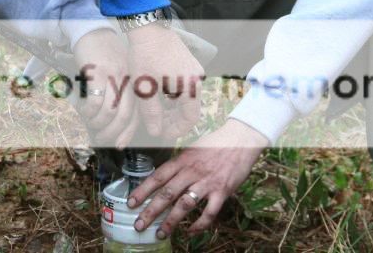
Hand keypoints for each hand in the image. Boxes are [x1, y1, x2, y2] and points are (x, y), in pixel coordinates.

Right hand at [72, 28, 137, 148]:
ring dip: (99, 123)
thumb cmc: (106, 57)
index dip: (128, 132)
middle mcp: (128, 81)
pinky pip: (95, 100)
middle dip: (112, 132)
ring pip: (110, 111)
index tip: (120, 144)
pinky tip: (84, 111)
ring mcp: (113, 77)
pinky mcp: (98, 73)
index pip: (137, 113)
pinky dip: (89, 111)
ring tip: (92, 124)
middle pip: (125, 116)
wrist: (94, 33)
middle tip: (101, 139)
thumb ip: (120, 95)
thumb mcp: (119, 75)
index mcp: (135, 83)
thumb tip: (112, 123)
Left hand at [127, 24, 204, 138]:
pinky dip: (174, 96)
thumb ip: (152, 113)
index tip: (162, 134)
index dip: (177, 130)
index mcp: (190, 86)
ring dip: (173, 108)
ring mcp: (193, 69)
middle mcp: (196, 78)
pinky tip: (159, 97)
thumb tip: (156, 132)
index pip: (190, 118)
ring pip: (186, 98)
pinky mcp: (188, 63)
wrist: (148, 27)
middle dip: (173, 120)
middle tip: (156, 126)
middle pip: (190, 108)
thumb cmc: (145, 55)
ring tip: (155, 113)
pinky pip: (184, 86)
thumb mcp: (144, 88)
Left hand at [127, 120, 268, 237]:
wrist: (242, 138)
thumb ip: (179, 163)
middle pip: (167, 193)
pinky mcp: (222, 191)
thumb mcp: (193, 148)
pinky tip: (190, 231)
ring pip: (185, 205)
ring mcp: (207, 182)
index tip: (131, 203)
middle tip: (139, 225)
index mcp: (183, 160)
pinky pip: (209, 212)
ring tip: (161, 233)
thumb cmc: (216, 143)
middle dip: (151, 211)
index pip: (158, 177)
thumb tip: (164, 177)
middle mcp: (192, 171)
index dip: (143, 191)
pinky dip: (199, 224)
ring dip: (171, 221)